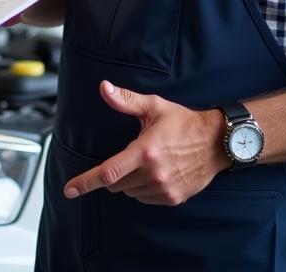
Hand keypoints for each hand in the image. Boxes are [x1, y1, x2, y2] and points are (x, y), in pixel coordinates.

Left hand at [63, 81, 227, 205]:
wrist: (216, 142)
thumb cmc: (183, 122)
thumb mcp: (154, 106)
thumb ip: (125, 100)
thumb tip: (103, 88)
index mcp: (145, 151)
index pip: (108, 172)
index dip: (85, 182)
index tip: (69, 190)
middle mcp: (153, 174)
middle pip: (116, 183)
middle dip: (114, 172)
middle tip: (129, 154)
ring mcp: (163, 189)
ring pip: (130, 192)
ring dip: (129, 180)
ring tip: (147, 160)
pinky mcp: (173, 198)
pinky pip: (145, 198)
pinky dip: (142, 188)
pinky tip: (155, 172)